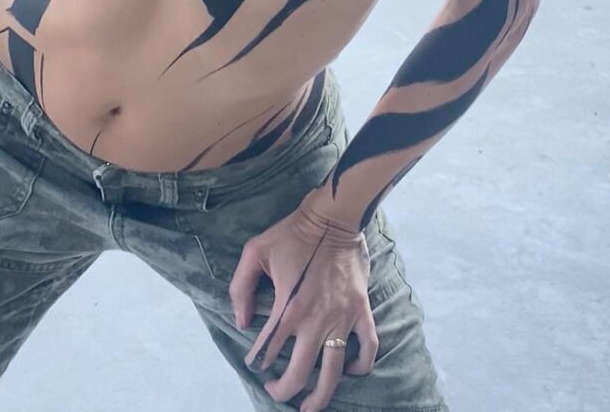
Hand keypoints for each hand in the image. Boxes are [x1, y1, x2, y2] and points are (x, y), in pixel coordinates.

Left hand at [228, 199, 378, 411]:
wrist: (333, 217)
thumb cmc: (292, 233)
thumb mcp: (255, 252)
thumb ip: (241, 288)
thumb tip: (241, 322)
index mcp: (287, 308)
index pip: (268, 352)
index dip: (258, 366)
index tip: (256, 367)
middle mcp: (315, 320)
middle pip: (299, 374)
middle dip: (285, 392)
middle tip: (277, 393)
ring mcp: (341, 317)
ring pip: (334, 372)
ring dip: (321, 396)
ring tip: (311, 407)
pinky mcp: (361, 310)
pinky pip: (368, 347)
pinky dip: (361, 365)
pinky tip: (349, 371)